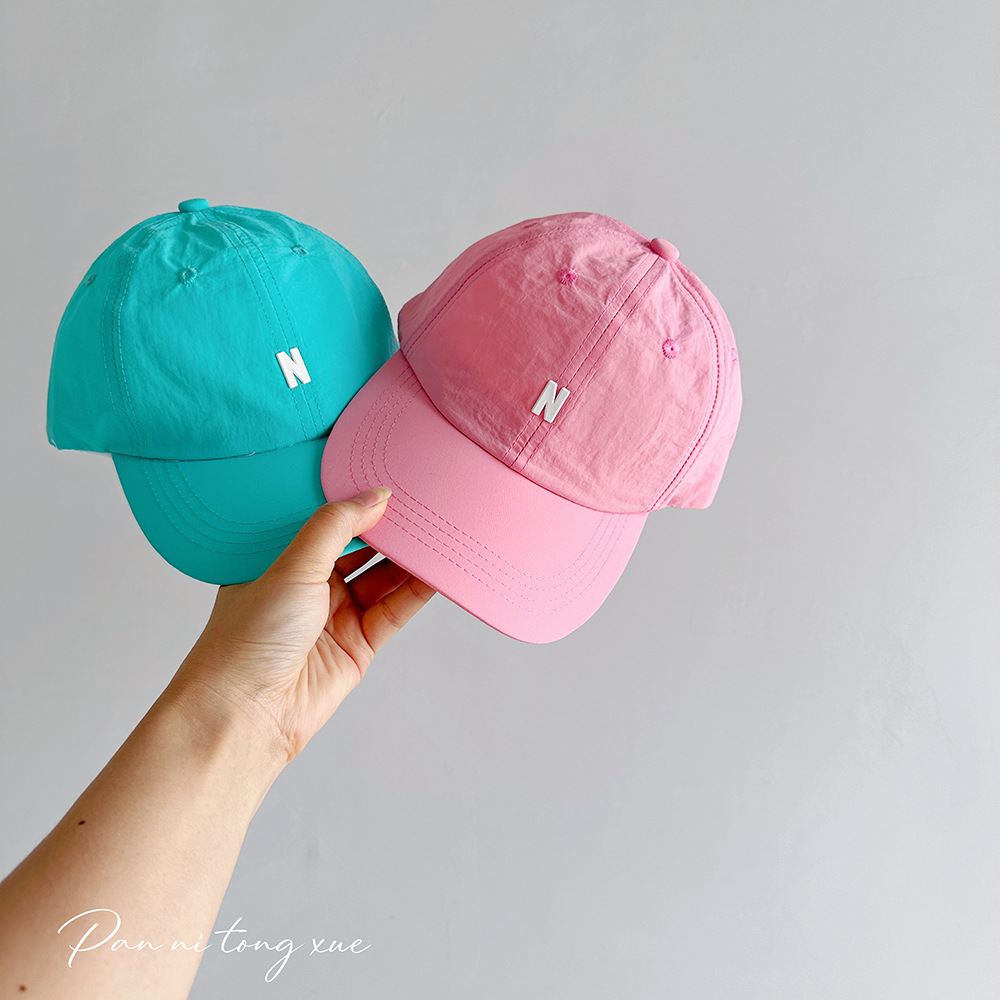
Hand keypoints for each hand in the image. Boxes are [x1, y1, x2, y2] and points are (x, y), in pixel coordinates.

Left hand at [170, 487, 433, 764]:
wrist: (247, 713)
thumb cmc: (247, 640)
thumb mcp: (292, 565)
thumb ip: (337, 526)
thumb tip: (375, 495)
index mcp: (281, 562)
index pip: (327, 524)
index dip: (356, 504)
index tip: (387, 483)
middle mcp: (308, 588)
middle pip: (360, 550)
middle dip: (390, 530)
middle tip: (422, 504)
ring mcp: (335, 617)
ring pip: (382, 579)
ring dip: (408, 559)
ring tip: (437, 532)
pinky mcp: (358, 645)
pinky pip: (394, 610)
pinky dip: (416, 591)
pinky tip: (435, 570)